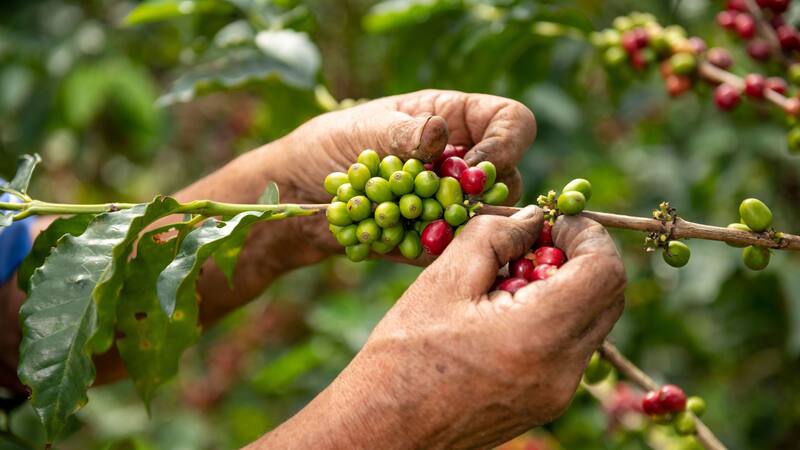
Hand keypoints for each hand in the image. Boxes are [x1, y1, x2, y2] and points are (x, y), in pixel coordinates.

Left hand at [187, 89, 534, 323]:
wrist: (297, 196)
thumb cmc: (327, 147)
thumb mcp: (362, 131)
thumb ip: (402, 133)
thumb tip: (440, 134)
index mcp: (452, 118)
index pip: (511, 123)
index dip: (506, 144)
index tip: (473, 167)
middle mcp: (459, 161)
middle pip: (508, 179)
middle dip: (484, 194)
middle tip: (450, 203)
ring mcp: (448, 202)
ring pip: (486, 220)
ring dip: (459, 225)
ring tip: (415, 221)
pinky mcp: (433, 237)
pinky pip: (452, 249)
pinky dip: (433, 248)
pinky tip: (400, 240)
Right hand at [256, 206, 625, 448]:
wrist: (383, 430)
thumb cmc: (402, 356)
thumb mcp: (443, 281)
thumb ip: (494, 236)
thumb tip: (531, 219)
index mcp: (537, 336)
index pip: (604, 271)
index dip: (586, 233)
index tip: (548, 222)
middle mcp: (561, 372)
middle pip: (609, 297)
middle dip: (581, 256)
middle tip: (534, 241)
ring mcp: (557, 393)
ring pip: (593, 322)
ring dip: (567, 286)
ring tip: (512, 276)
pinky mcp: (546, 403)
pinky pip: (572, 347)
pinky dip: (554, 315)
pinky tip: (505, 310)